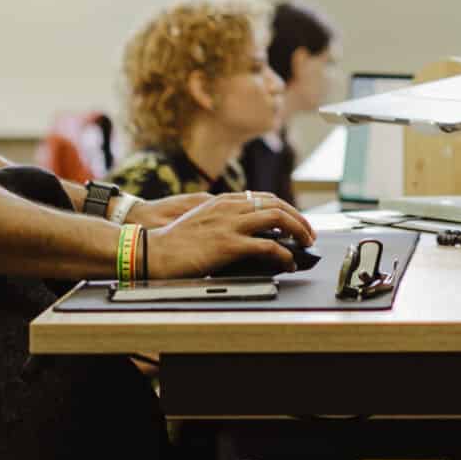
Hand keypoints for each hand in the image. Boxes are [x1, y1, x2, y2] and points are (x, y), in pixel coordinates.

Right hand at [143, 192, 317, 279]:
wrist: (152, 252)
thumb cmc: (173, 243)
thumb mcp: (201, 222)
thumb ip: (224, 221)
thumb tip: (249, 234)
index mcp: (223, 201)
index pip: (265, 198)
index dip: (286, 209)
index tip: (295, 220)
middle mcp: (230, 207)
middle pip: (277, 205)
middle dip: (299, 218)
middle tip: (308, 234)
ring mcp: (230, 225)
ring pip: (277, 219)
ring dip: (298, 231)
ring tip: (304, 245)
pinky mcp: (228, 244)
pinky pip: (267, 246)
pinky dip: (283, 254)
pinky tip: (288, 262)